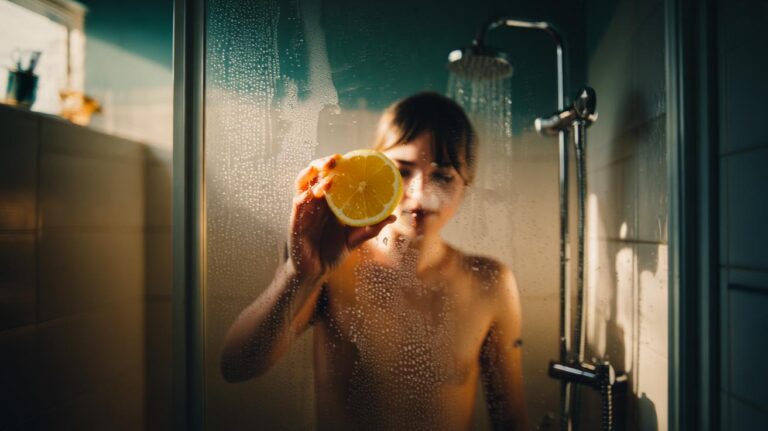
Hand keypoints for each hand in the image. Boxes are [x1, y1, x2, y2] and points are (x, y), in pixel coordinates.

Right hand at [289, 154, 395, 281]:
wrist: (316, 271)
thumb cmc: (332, 252)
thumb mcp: (355, 238)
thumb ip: (371, 228)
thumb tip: (392, 216)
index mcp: (328, 203)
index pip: (329, 178)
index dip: (335, 166)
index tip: (347, 157)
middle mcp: (314, 203)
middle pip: (314, 175)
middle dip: (322, 164)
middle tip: (336, 159)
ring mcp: (304, 211)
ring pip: (302, 184)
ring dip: (312, 175)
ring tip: (326, 171)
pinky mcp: (296, 222)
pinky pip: (298, 205)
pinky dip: (304, 196)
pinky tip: (313, 193)